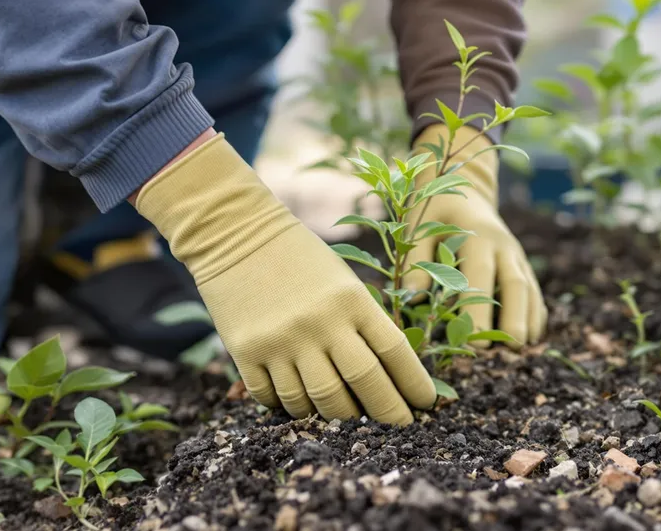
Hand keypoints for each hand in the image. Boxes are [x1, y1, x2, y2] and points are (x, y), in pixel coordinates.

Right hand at [135, 135, 435, 424]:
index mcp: (351, 300)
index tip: (425, 404)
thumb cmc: (299, 257)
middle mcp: (320, 323)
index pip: (395, 353)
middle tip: (399, 427)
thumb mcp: (343, 281)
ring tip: (347, 415)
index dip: (415, 385)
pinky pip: (275, 399)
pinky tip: (301, 403)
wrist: (235, 232)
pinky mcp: (246, 352)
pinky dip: (291, 408)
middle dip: (388, 413)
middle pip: (364, 385)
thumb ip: (363, 324)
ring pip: (319, 402)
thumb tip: (387, 380)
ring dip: (336, 416)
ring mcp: (282, 340)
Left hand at [404, 125, 546, 347]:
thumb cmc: (433, 210)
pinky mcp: (520, 261)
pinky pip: (533, 287)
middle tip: (511, 347)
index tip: (476, 339)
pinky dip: (536, 310)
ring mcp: (515, 253)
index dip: (480, 308)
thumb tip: (413, 297)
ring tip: (524, 347)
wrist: (461, 186)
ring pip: (529, 286)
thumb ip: (416, 260)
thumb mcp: (418, 227)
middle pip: (515, 282)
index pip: (480, 276)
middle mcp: (502, 244)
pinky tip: (533, 334)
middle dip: (515, 316)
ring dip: (529, 317)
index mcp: (477, 235)